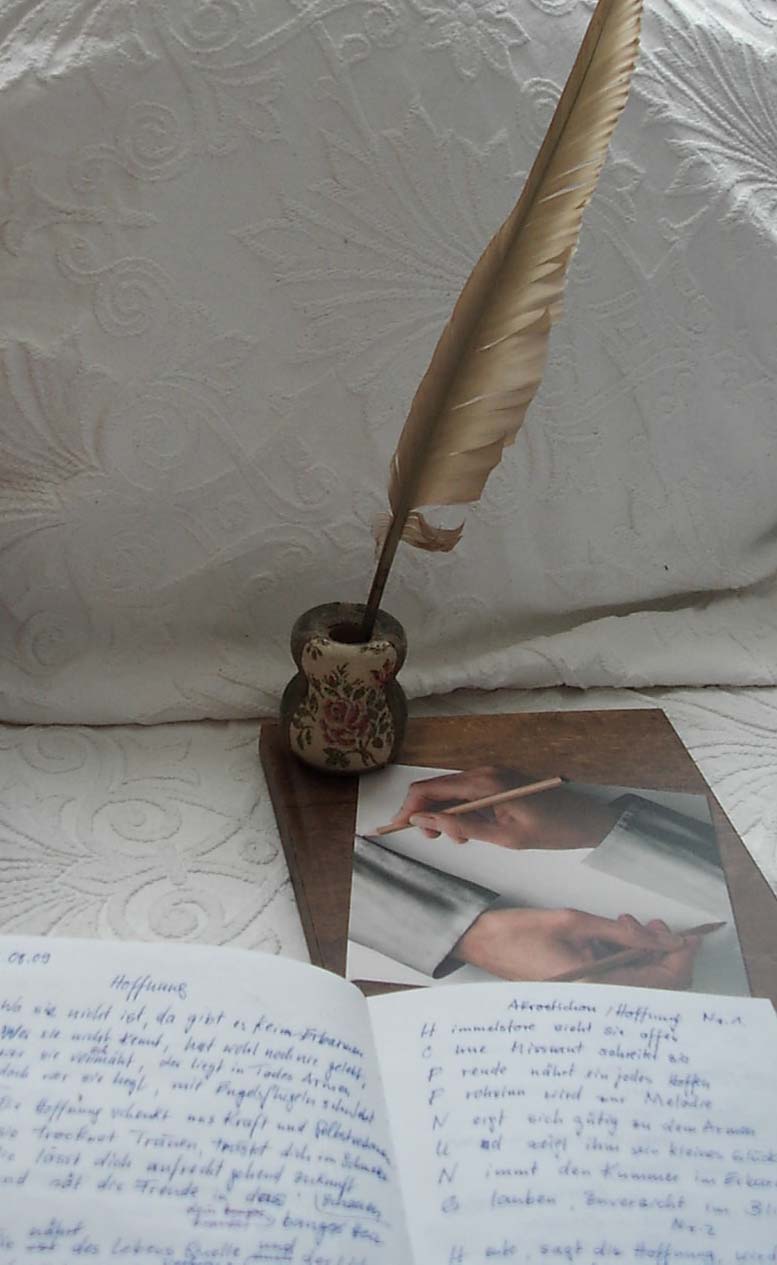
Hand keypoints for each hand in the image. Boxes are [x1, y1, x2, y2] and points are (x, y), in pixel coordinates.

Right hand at [384, 766, 619, 848]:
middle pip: (436, 787)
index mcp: (483, 782)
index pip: (430, 788)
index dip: (408, 807)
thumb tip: (424, 821)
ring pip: (450, 791)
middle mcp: (483, 771)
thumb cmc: (551, 830)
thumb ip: (462, 827)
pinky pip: (466, 792)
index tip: (397, 828)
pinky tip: (470, 830)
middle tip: (432, 840)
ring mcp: (491, 773)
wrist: (586, 819)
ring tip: (457, 839)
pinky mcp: (497, 780)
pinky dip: (459, 810)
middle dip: (424, 812)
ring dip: (443, 813)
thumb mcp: (504, 837)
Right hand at [454, 908, 699, 988]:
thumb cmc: (520, 933)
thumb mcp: (576, 922)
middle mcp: (594, 1001)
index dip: (679, 960)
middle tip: (657, 927)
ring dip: (645, 955)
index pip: (659, 983)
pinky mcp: (583, 992)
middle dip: (665, 956)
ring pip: (638, 984)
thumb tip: (662, 939)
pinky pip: (619, 981)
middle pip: (654, 989)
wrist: (483, 944)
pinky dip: (627, 960)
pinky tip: (617, 935)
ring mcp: (588, 998)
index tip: (688, 938)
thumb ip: (622, 934)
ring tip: (630, 924)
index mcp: (594, 988)